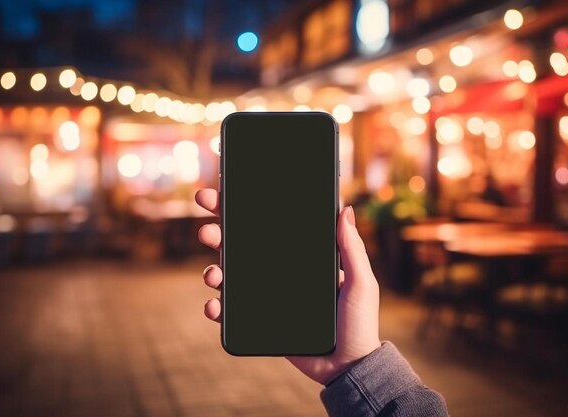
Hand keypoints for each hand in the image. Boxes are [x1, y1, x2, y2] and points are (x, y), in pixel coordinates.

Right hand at [195, 188, 380, 384]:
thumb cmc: (359, 323)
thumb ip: (352, 249)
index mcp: (300, 256)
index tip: (225, 194)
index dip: (246, 210)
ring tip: (213, 274)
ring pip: (230, 274)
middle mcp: (279, 271)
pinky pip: (231, 310)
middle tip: (207, 230)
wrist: (346, 367)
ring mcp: (266, 294)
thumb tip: (345, 208)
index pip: (269, 226)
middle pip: (241, 245)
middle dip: (217, 232)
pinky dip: (216, 306)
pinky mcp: (258, 319)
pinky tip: (214, 306)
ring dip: (213, 270)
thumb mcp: (360, 282)